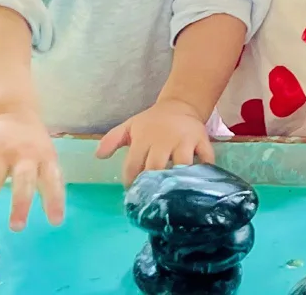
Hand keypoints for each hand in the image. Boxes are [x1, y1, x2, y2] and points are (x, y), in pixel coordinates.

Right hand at [0, 112, 65, 231]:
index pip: (53, 179)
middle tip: (16, 228)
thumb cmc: (33, 144)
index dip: (55, 200)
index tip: (55, 222)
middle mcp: (23, 154)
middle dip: (20, 204)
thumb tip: (53, 216)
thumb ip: (49, 181)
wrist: (11, 111)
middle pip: (23, 180)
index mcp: (44, 157)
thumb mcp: (47, 156)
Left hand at [96, 99, 214, 186]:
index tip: (133, 194)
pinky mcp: (202, 140)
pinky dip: (205, 172)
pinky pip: (207, 159)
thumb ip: (111, 140)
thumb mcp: (129, 127)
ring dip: (179, 181)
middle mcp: (164, 139)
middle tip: (152, 200)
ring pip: (182, 164)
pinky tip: (199, 184)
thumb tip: (98, 156)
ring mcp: (185, 140)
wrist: (180, 105)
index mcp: (144, 138)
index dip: (130, 183)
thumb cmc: (152, 122)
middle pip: (157, 167)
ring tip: (175, 196)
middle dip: (153, 186)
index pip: (133, 165)